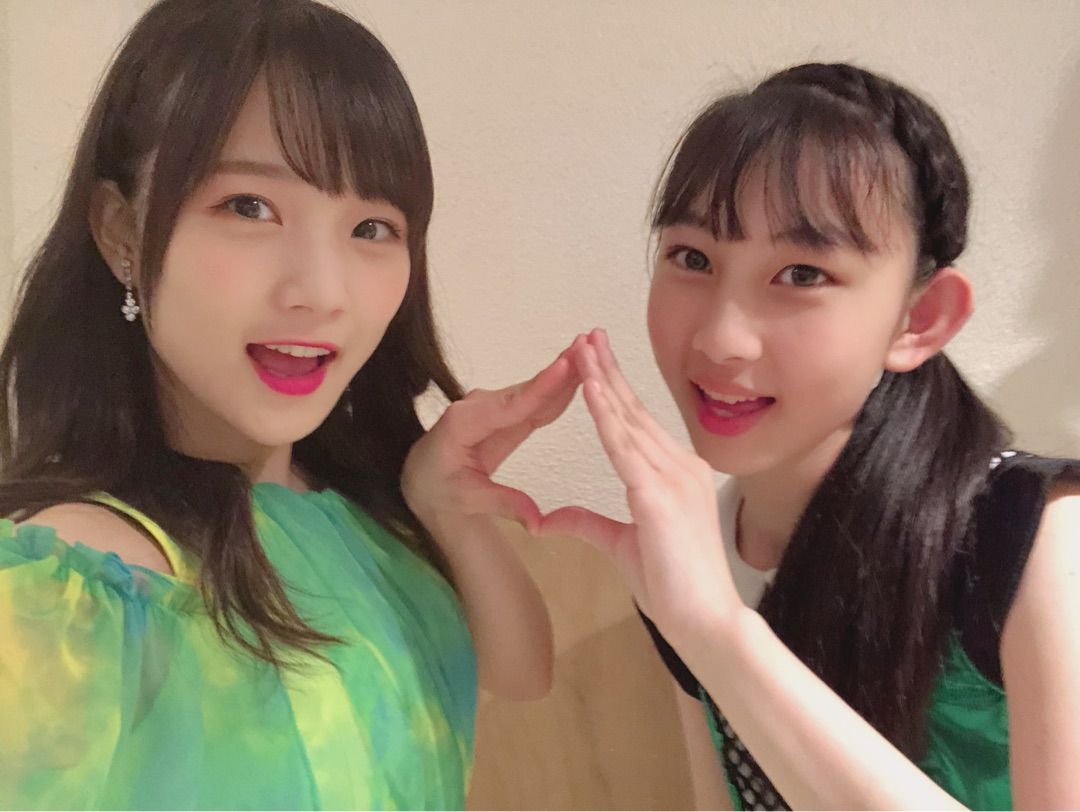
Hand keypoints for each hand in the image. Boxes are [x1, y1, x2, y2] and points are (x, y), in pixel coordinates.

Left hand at [402, 345, 579, 534]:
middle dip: (559, 369)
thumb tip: (537, 522)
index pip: (509, 406)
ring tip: (593, 349)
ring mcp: (493, 406)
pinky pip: (535, 400)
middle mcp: (479, 406)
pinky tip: (580, 372)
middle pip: (527, 389)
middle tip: (590, 345)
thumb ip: (502, 504)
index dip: (539, 388)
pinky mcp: (505, 412)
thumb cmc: (438, 487)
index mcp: (464, 423)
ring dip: (564, 371)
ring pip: (534, 390)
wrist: (423, 477)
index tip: (564, 367)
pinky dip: (558, 386)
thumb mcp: (465, 500)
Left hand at [539, 330, 739, 629]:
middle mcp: (680, 467)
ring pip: (628, 420)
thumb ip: (587, 524)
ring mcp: (673, 478)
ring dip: (602, 381)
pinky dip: (605, 414)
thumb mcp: (621, 547)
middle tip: (587, 335)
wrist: (705, 622)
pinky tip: (588, 388)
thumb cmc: (675, 589)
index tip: (594, 361)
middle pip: (634, 410)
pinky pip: (625, 447)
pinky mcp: (659, 495)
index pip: (637, 423)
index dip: (614, 390)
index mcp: (676, 476)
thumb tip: (547, 518)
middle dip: (608, 370)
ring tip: (581, 348)